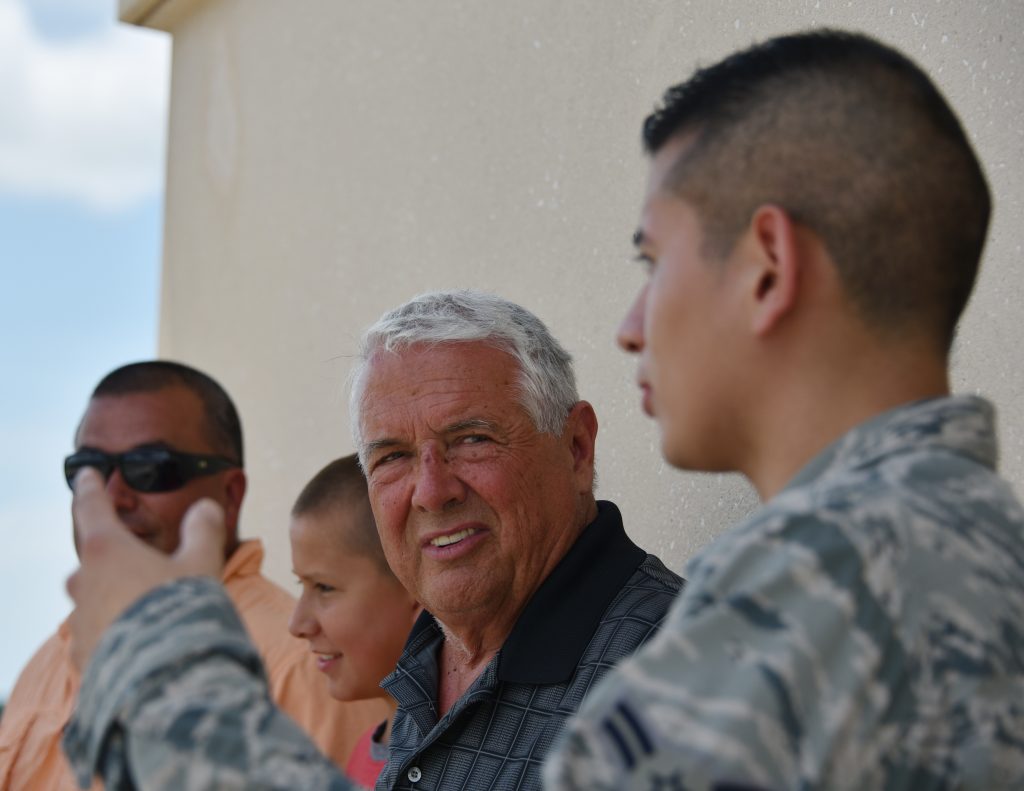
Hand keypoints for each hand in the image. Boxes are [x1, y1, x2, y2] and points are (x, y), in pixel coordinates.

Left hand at [66, 468, 226, 668]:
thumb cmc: (181, 611)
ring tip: (152, 612)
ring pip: (94, 600)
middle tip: (144, 565)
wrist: (164, 679)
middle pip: (93, 560)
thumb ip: (203, 530)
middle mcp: (85, 582)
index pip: (92, 507)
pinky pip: (99, 635)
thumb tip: (205, 506)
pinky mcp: (84, 655)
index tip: (86, 473)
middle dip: (113, 559)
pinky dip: (117, 633)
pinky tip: (144, 644)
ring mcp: (81, 621)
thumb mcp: (203, 563)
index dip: (90, 487)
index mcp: (108, 550)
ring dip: (116, 599)